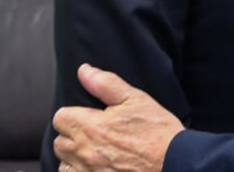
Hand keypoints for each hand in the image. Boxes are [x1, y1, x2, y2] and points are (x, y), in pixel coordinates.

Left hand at [53, 63, 184, 171]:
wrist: (173, 162)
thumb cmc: (158, 132)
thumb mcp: (136, 99)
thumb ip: (105, 84)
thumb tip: (84, 71)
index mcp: (91, 127)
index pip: (60, 118)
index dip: (73, 114)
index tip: (87, 115)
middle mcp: (85, 152)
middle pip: (59, 142)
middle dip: (72, 135)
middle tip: (94, 132)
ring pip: (64, 163)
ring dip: (74, 157)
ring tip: (95, 151)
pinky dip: (80, 171)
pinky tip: (96, 165)